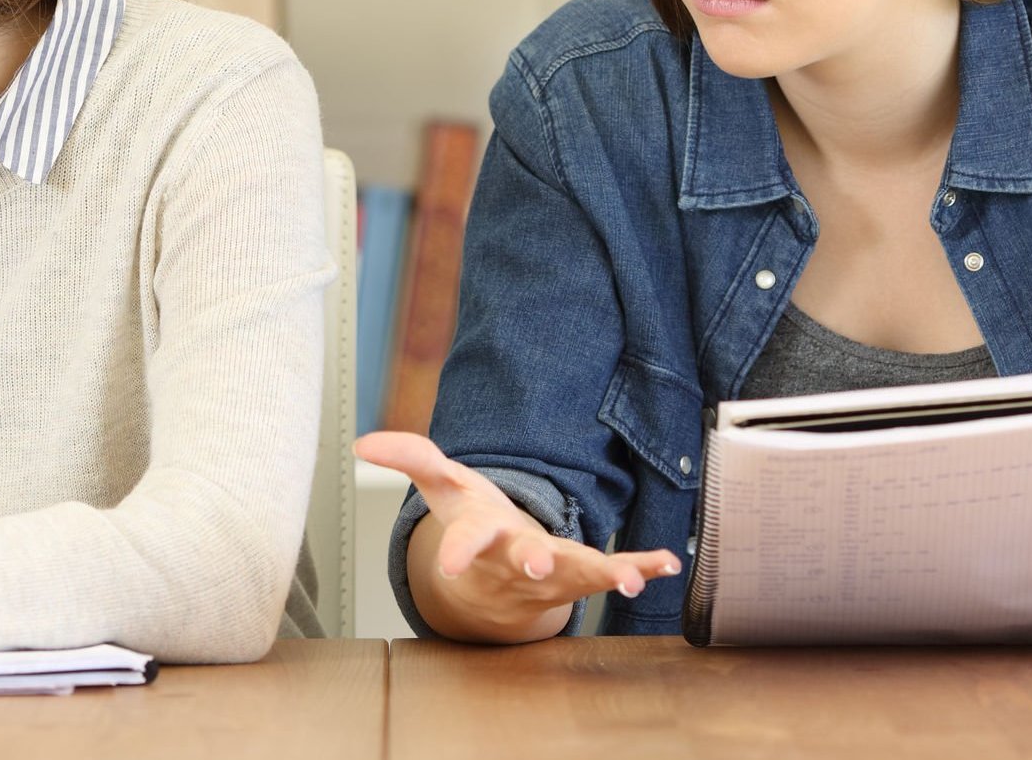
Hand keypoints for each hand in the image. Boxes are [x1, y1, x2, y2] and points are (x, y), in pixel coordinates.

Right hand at [357, 431, 681, 642]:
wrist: (496, 589)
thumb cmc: (473, 528)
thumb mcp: (442, 487)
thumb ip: (409, 457)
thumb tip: (362, 442)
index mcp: (479, 539)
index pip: (464, 542)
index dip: (454, 550)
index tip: (447, 562)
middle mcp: (516, 561)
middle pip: (524, 563)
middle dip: (533, 562)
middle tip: (539, 564)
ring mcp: (553, 574)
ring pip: (576, 578)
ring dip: (604, 576)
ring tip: (631, 577)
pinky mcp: (583, 577)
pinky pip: (613, 573)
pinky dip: (643, 567)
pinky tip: (669, 562)